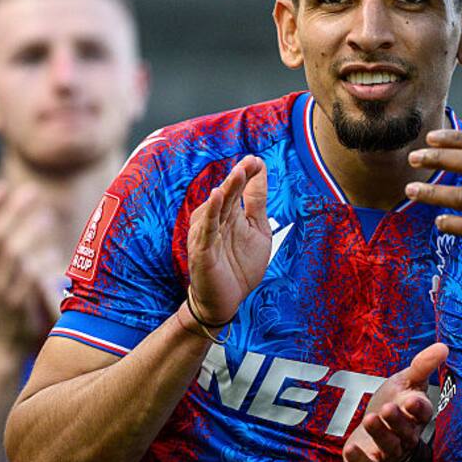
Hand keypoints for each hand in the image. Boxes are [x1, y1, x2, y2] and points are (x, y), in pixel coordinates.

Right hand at [0, 180, 61, 352]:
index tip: (2, 184)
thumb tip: (34, 215)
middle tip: (31, 190)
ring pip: (11, 254)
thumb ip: (12, 251)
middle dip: (12, 210)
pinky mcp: (16, 304)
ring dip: (29, 230)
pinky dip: (40, 260)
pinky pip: (27, 277)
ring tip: (46, 215)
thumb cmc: (13, 303)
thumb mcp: (5, 275)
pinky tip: (52, 250)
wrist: (6, 345)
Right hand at [186, 156, 270, 324]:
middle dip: (238, 177)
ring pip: (216, 208)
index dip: (248, 174)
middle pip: (227, 194)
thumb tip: (260, 171)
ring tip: (237, 173)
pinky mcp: (201, 250)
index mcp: (230, 214)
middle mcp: (216, 220)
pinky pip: (206, 229)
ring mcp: (207, 234)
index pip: (238, 189)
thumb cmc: (240, 267)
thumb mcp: (258, 230)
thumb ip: (257, 203)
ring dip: (226, 190)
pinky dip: (210, 213)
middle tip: (248, 162)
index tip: (257, 160)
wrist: (226, 301)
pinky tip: (215, 197)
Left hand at [343, 343, 446, 461]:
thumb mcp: (407, 381)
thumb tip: (444, 347)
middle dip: (397, 420)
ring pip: (388, 445)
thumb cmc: (396, 403)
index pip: (423, 413)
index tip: (412, 400)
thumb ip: (423, 366)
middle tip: (387, 408)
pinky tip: (350, 449)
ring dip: (380, 433)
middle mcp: (406, 435)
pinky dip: (360, 459)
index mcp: (416, 415)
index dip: (418, 408)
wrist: (375, 432)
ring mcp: (389, 451)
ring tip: (370, 419)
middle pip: (405, 430)